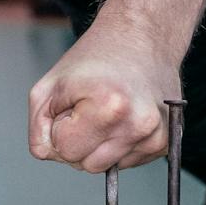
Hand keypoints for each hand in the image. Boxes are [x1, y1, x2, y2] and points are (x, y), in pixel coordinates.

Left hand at [27, 22, 181, 172]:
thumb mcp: (49, 86)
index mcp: (109, 106)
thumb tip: (55, 156)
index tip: (73, 103)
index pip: (65, 150)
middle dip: (79, 141)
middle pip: (87, 166)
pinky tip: (124, 117)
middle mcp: (139, 124)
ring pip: (106, 167)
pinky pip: (125, 162)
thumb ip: (39, 130)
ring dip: (98, 145)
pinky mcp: (166, 142)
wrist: (142, 37)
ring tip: (107, 111)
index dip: (60, 128)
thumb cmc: (92, 59)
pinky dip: (117, 144)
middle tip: (89, 106)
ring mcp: (157, 135)